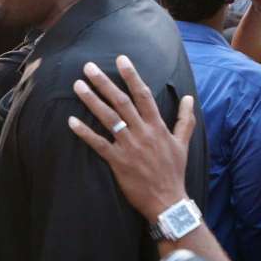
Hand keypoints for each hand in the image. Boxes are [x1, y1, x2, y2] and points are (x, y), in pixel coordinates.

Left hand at [68, 56, 196, 222]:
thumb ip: (185, 119)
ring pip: (108, 118)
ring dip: (91, 100)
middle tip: (89, 67)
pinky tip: (71, 121)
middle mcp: (142, 132)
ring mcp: (129, 146)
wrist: (168, 201)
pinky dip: (84, 132)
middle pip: (121, 101)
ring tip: (77, 86)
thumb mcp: (183, 143)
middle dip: (104, 82)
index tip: (121, 59)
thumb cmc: (174, 171)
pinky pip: (98, 143)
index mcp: (157, 126)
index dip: (131, 75)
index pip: (143, 94)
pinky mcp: (118, 161)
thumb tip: (189, 97)